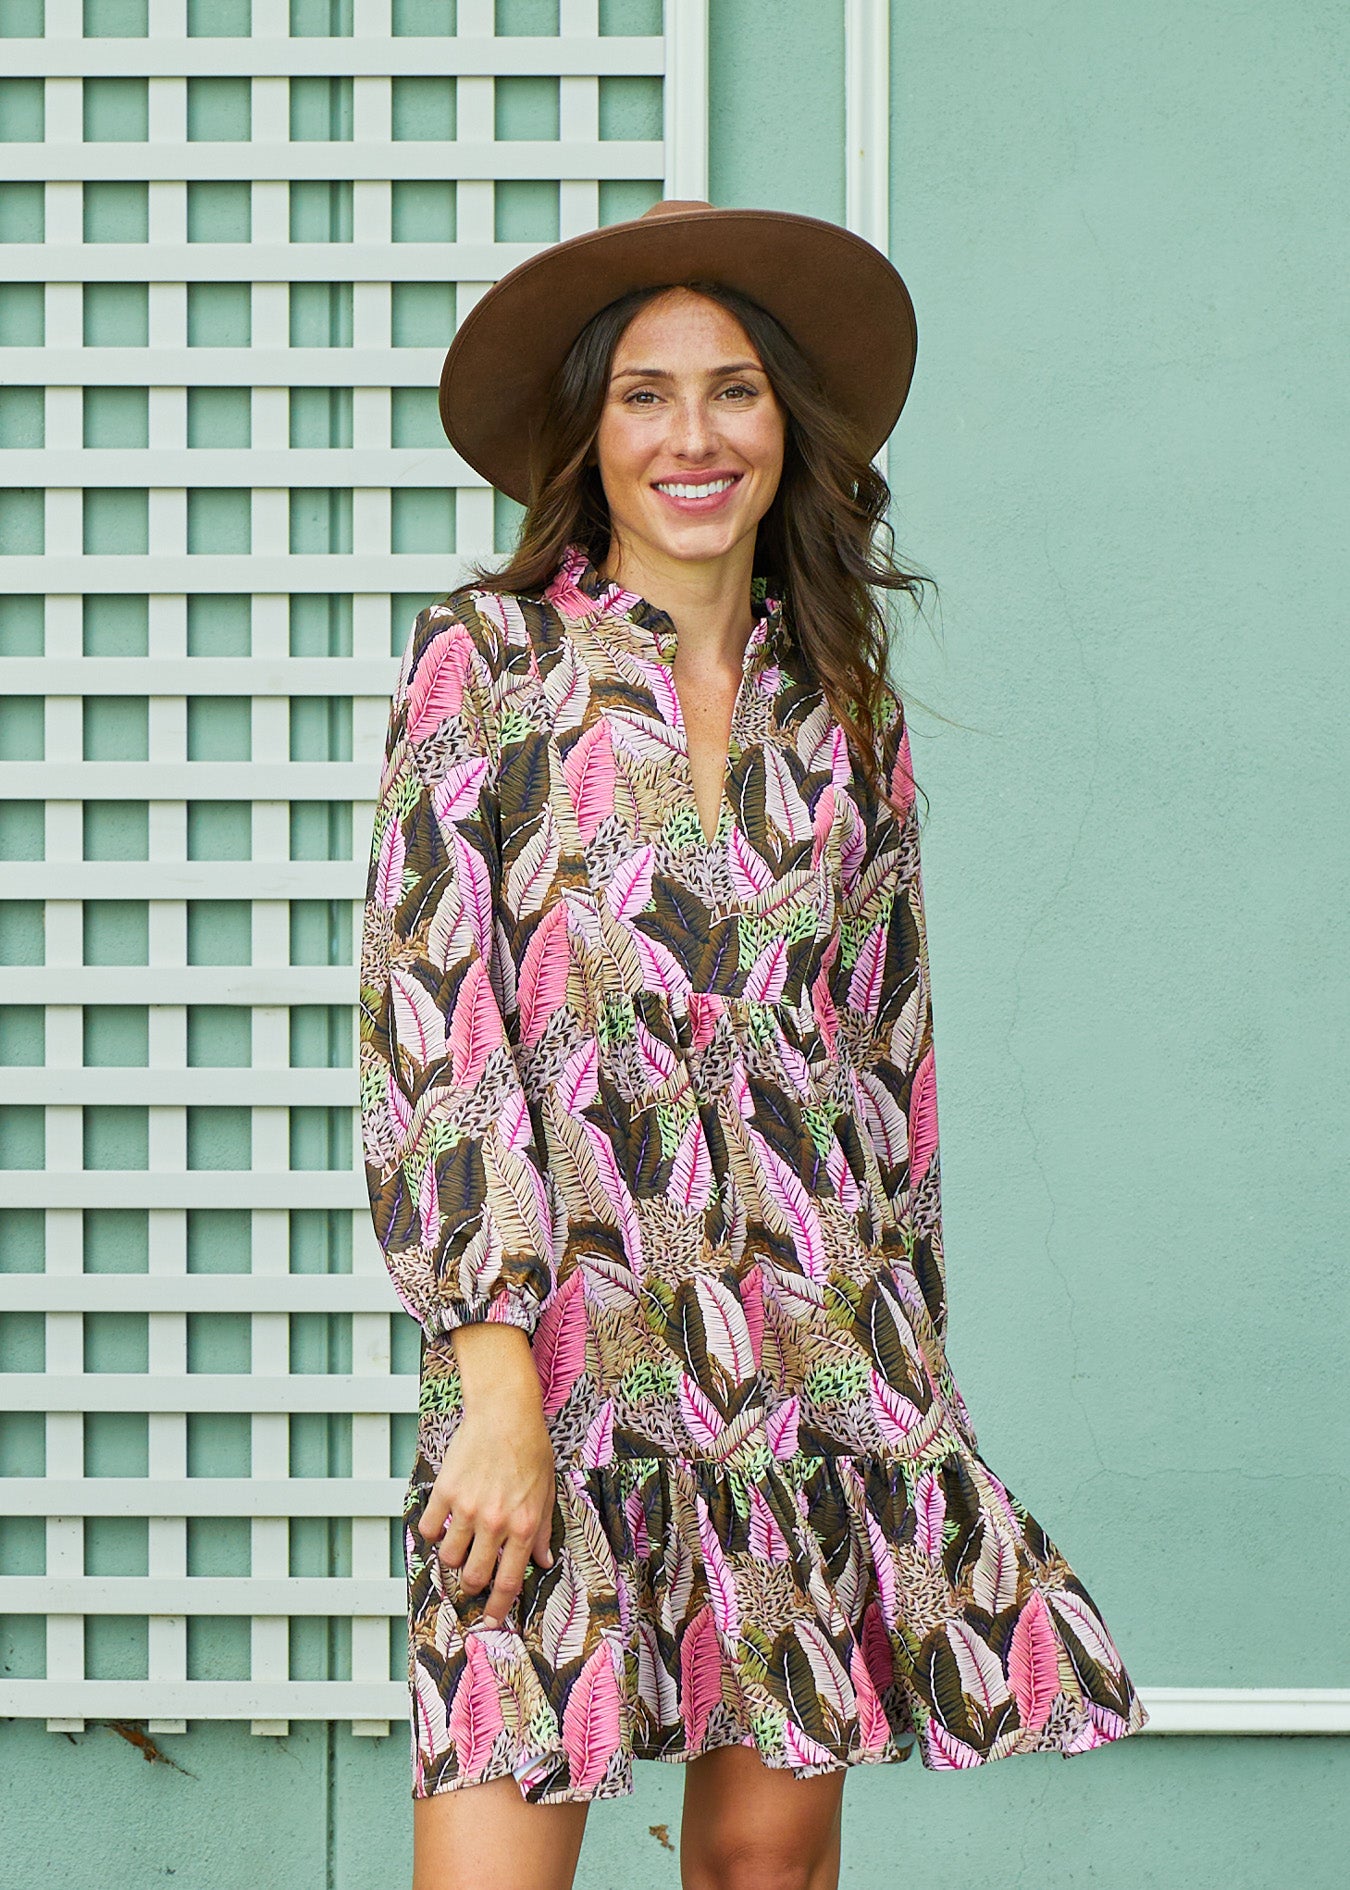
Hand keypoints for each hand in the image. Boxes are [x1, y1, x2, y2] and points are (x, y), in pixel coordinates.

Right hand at [418, 1402, 556, 1629]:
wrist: (505, 1412)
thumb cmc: (531, 1448)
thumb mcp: (548, 1491)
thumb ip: (544, 1531)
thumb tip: (545, 1562)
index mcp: (524, 1526)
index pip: (508, 1582)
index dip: (498, 1608)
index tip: (491, 1621)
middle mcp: (495, 1522)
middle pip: (475, 1577)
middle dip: (472, 1586)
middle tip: (473, 1578)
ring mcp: (467, 1508)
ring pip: (450, 1557)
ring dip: (454, 1557)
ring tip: (461, 1542)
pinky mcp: (445, 1492)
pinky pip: (428, 1529)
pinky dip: (433, 1532)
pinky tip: (443, 1522)